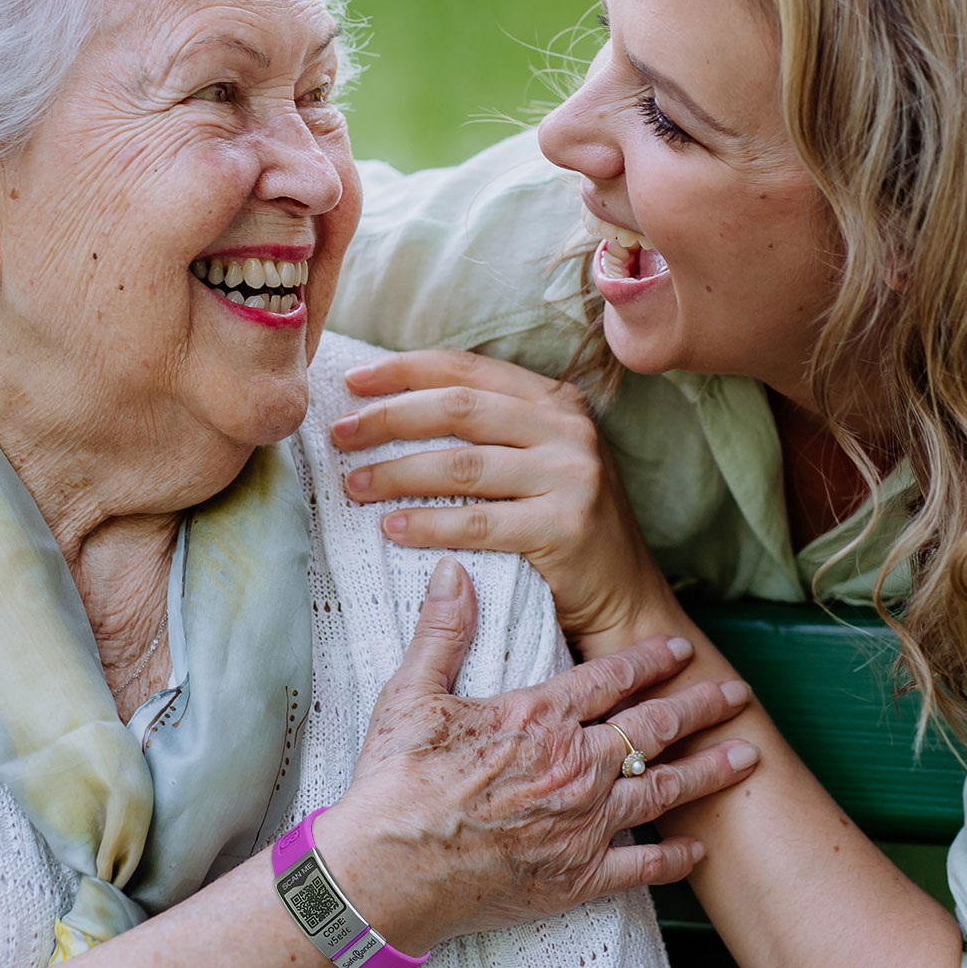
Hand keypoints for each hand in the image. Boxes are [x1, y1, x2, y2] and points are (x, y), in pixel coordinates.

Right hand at [319, 558, 758, 951]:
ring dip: (708, 771)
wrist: (389, 875)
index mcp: (540, 717)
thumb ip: (442, 632)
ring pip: (663, 790)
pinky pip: (642, 867)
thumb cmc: (396, 785)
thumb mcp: (411, 696)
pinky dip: (675, 858)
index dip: (650, 659)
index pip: (611, 677)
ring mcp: (583, 824)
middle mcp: (575, 766)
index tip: (680, 647)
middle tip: (735, 692)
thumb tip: (455, 572)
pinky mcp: (578, 877)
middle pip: (653, 727)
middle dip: (700, 706)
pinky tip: (699, 849)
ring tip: (745, 757)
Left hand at [332, 350, 666, 645]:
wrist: (625, 598)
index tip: (353, 381)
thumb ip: (490, 429)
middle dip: (390, 418)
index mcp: (557, 401)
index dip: (405, 371)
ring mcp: (571, 476)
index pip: (468, 369)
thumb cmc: (563, 527)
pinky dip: (427, 524)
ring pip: (461, 465)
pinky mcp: (564, 526)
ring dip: (396, 473)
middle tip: (341, 434)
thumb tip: (392, 408)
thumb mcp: (540, 460)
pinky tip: (391, 528)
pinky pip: (476, 522)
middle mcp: (568, 430)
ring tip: (353, 486)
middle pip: (459, 409)